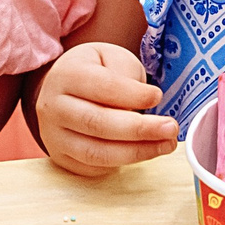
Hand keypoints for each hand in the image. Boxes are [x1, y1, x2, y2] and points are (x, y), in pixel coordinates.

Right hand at [35, 42, 177, 176]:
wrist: (62, 89)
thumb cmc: (93, 71)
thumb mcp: (110, 57)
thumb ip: (126, 73)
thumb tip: (144, 101)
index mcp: (66, 75)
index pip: (102, 87)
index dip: (133, 95)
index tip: (158, 96)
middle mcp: (53, 107)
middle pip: (98, 123)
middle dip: (140, 129)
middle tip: (170, 128)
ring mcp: (54, 137)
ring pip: (97, 152)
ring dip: (137, 152)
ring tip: (166, 144)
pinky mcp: (62, 158)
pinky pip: (95, 167)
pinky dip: (123, 162)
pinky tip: (145, 151)